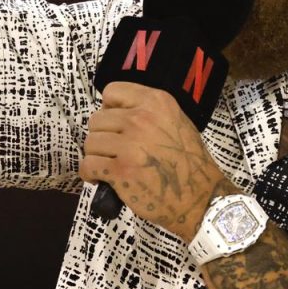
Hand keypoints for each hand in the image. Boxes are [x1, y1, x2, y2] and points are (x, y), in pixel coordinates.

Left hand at [79, 81, 226, 240]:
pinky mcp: (119, 170)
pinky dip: (90, 174)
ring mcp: (129, 145)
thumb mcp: (176, 121)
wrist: (200, 197)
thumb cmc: (188, 162)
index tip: (115, 124)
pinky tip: (101, 178)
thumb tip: (117, 112)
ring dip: (96, 156)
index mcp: (156, 102)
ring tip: (109, 165)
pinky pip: (88, 165)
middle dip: (102, 136)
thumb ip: (149, 111)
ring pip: (90, 143)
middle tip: (113, 150)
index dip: (109, 109)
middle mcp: (141, 119)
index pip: (112, 92)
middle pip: (97, 119)